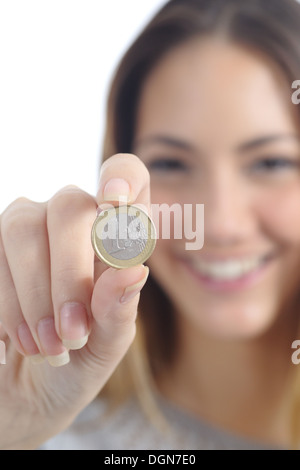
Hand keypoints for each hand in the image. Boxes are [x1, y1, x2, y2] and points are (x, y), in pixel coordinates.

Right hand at [0, 153, 149, 448]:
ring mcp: (24, 227)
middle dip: (70, 273)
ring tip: (48, 347)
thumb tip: (133, 272)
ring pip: (23, 229)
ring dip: (35, 296)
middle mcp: (69, 220)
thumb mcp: (107, 345)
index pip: (126, 176)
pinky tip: (18, 340)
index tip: (117, 204)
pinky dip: (8, 306)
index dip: (122, 176)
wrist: (26, 391)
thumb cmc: (78, 360)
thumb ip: (119, 310)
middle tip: (73, 333)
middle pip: (69, 206)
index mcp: (114, 235)